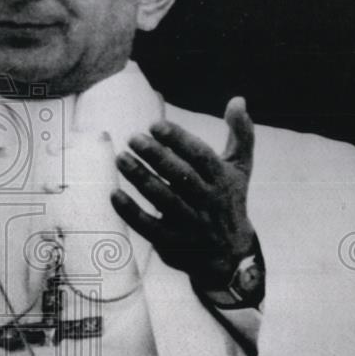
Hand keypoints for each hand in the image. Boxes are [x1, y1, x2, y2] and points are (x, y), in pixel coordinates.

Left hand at [110, 97, 256, 292]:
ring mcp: (191, 224)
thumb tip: (238, 99)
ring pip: (164, 199)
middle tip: (132, 138)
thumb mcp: (240, 169)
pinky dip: (131, 211)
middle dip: (156, 155)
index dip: (178, 139)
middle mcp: (208, 201)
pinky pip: (149, 227)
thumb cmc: (228, 200)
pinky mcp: (173, 244)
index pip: (200, 156)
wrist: (230, 256)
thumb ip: (240, 134)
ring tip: (120, 158)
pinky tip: (114, 193)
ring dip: (140, 178)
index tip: (155, 125)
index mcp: (222, 179)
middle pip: (181, 176)